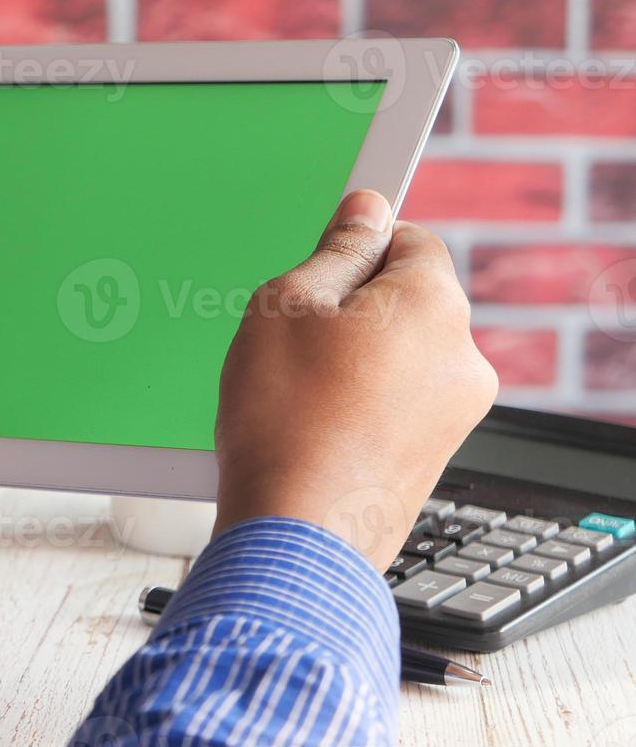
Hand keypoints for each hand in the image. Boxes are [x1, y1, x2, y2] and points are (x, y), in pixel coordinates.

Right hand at [213, 189, 497, 570]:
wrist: (293, 535)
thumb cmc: (284, 421)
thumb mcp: (285, 305)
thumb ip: (334, 250)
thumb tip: (366, 212)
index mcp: (433, 303)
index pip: (408, 238)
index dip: (356, 247)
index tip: (320, 266)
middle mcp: (463, 356)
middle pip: (406, 302)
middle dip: (352, 311)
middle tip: (291, 338)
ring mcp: (456, 414)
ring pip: (400, 357)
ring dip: (354, 362)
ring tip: (296, 395)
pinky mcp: (434, 458)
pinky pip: (398, 407)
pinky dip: (361, 407)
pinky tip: (312, 428)